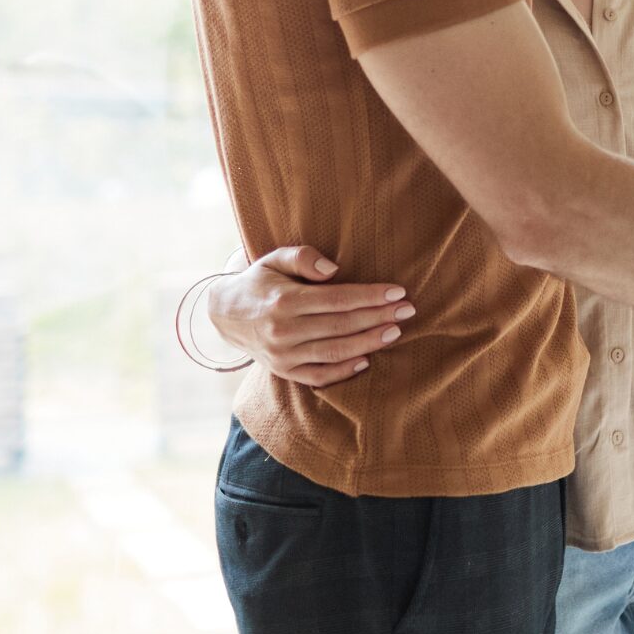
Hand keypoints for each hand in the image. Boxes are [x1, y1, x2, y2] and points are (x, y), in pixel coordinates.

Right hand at [205, 245, 413, 386]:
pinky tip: (367, 359)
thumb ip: (303, 257)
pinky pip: (318, 377)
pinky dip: (343, 372)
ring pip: (334, 352)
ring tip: (395, 332)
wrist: (225, 314)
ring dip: (368, 343)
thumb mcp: (274, 258)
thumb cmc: (261, 281)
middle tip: (407, 310)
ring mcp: (282, 356)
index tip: (398, 292)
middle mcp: (282, 331)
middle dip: (378, 317)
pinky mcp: (283, 372)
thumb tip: (334, 270)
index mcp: (284, 301)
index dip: (370, 296)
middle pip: (341, 326)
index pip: (337, 299)